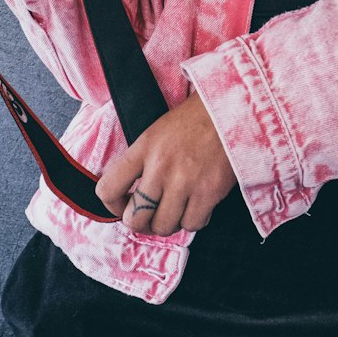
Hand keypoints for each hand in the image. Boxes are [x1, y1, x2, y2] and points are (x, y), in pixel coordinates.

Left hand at [96, 90, 238, 235]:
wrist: (229, 109)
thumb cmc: (192, 121)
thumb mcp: (156, 133)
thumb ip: (140, 162)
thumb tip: (129, 198)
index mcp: (143, 148)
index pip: (108, 189)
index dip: (112, 206)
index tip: (123, 205)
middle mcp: (161, 167)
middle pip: (135, 219)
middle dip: (140, 223)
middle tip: (149, 216)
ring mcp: (186, 181)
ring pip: (164, 227)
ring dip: (168, 222)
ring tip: (174, 209)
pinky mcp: (210, 192)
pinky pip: (192, 224)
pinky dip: (193, 220)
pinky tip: (195, 205)